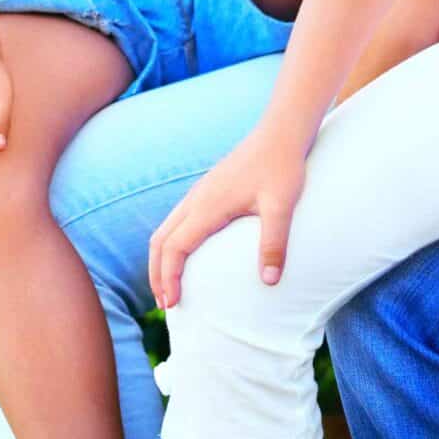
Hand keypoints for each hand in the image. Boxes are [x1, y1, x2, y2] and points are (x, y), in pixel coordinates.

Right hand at [148, 121, 308, 308]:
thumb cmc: (282, 168)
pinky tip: (186, 256)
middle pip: (160, 240)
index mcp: (208, 206)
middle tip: (165, 305)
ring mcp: (199, 193)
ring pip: (165, 229)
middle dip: (157, 274)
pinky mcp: (207, 190)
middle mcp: (196, 199)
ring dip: (161, 259)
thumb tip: (269, 281)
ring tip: (169, 287)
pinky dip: (170, 244)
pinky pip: (177, 221)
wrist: (281, 133)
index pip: (174, 247)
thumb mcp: (281, 207)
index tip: (172, 304)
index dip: (168, 277)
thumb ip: (274, 244)